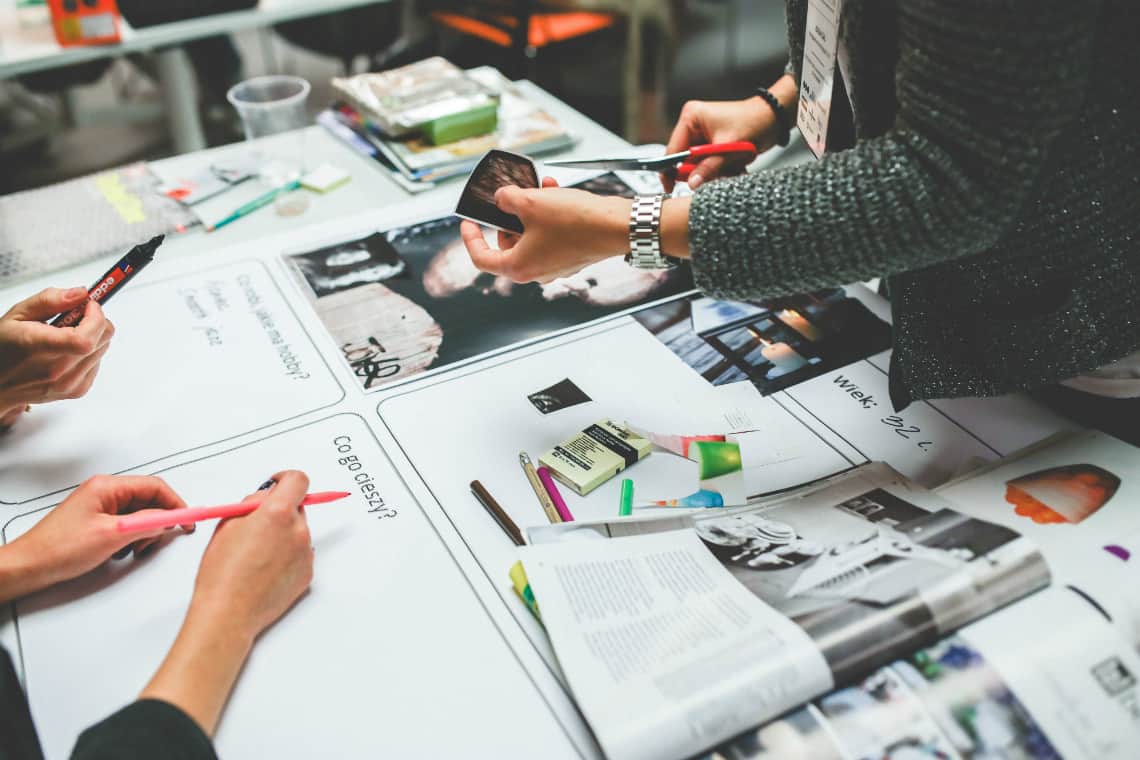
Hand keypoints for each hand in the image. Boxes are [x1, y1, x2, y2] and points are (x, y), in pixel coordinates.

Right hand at [0, 287, 114, 424]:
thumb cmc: (3, 348)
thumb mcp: (17, 314)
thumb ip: (49, 300)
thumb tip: (80, 294)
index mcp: (38, 348)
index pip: (84, 339)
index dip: (95, 318)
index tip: (89, 305)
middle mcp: (56, 370)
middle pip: (102, 339)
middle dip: (96, 320)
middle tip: (76, 315)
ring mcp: (69, 384)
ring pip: (104, 348)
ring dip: (93, 335)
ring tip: (66, 334)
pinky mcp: (78, 390)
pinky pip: (98, 362)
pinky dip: (90, 351)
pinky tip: (67, 350)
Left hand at [1, 475, 191, 598]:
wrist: (29, 567)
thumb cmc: (57, 549)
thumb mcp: (111, 536)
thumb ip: (146, 523)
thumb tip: (170, 518)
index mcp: (107, 487)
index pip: (154, 486)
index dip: (175, 504)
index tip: (189, 519)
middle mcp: (104, 493)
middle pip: (148, 500)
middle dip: (158, 521)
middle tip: (159, 539)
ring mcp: (100, 508)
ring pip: (139, 515)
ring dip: (144, 533)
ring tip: (135, 549)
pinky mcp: (97, 522)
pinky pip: (126, 525)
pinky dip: (132, 539)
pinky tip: (123, 552)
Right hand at [188, 470, 313, 642]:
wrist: (229, 612)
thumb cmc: (222, 573)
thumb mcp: (228, 524)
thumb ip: (251, 504)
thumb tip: (264, 497)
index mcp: (277, 513)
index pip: (298, 481)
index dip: (286, 479)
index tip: (277, 484)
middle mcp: (298, 531)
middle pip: (297, 507)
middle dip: (280, 510)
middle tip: (256, 526)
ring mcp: (305, 553)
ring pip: (298, 532)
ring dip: (283, 534)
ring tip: (256, 554)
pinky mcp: (308, 573)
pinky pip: (300, 554)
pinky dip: (287, 556)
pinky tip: (265, 569)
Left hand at [461, 178, 630, 284]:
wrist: (615, 226)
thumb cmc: (577, 222)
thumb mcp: (531, 202)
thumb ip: (506, 199)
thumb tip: (502, 198)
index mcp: (519, 267)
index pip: (481, 258)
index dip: (470, 239)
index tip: (469, 223)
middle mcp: (536, 272)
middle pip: (508, 244)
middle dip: (508, 218)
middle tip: (512, 198)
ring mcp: (554, 266)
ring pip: (530, 236)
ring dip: (531, 212)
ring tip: (539, 189)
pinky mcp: (570, 257)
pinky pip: (549, 236)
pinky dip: (548, 217)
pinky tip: (554, 194)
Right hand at [664, 96, 776, 190]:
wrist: (773, 119)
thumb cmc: (753, 122)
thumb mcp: (728, 148)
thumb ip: (708, 167)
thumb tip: (692, 183)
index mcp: (691, 118)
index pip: (673, 149)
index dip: (671, 170)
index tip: (670, 186)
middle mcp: (694, 125)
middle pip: (685, 159)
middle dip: (702, 170)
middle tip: (717, 173)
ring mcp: (703, 134)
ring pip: (699, 164)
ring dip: (714, 171)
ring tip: (732, 166)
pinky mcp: (712, 143)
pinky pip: (709, 163)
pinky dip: (721, 168)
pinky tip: (734, 165)